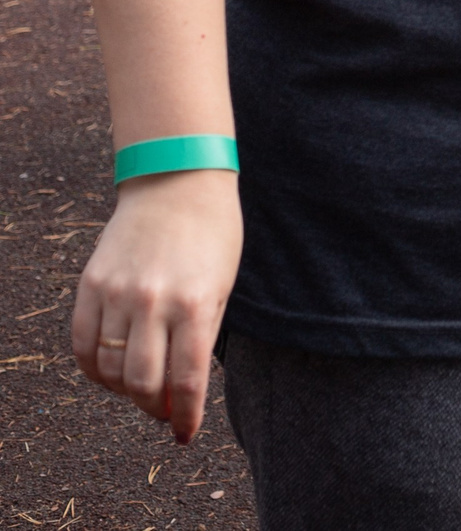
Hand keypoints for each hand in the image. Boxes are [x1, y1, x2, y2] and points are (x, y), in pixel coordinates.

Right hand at [72, 169, 241, 442]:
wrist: (178, 183)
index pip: (186, 380)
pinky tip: (110, 372)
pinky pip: (82, 344)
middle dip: (153, 408)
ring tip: (141, 387)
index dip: (184, 417)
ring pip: (108, 369)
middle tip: (163, 412)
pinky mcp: (90, 285)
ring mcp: (117, 293)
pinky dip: (94, 368)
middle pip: (142, 382)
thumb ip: (201, 335)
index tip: (184, 435)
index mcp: (194, 304)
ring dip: (124, 390)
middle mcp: (153, 301)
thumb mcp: (221, 286)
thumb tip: (181, 389)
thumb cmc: (212, 236)